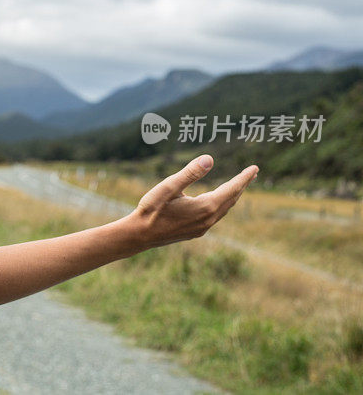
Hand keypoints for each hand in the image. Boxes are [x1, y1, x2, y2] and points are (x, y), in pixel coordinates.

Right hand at [130, 154, 257, 247]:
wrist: (139, 235)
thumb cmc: (151, 209)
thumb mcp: (168, 187)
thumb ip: (189, 173)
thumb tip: (210, 159)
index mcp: (205, 207)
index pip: (231, 189)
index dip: (243, 178)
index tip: (254, 168)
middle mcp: (208, 219)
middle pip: (231, 199)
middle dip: (242, 185)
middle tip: (253, 173)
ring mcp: (203, 228)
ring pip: (224, 209)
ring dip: (233, 196)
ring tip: (238, 186)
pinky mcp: (196, 232)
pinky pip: (216, 216)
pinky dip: (223, 205)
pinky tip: (218, 202)